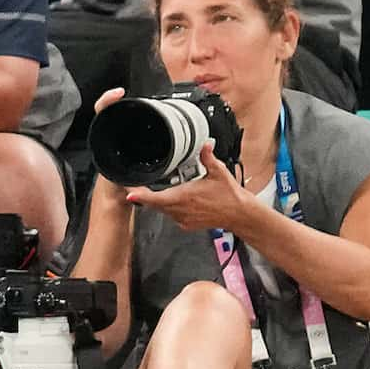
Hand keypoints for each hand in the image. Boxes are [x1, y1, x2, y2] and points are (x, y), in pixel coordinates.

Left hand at [124, 140, 253, 232]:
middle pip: (154, 203)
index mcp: (185, 196)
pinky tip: (173, 199)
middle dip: (144, 194)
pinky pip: (171, 215)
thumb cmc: (230, 195)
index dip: (141, 195)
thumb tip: (204, 144)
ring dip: (157, 200)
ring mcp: (183, 219)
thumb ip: (208, 157)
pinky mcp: (186, 224)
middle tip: (136, 184)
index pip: (156, 198)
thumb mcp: (218, 172)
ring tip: (154, 189)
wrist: (240, 214)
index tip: (129, 192)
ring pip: (161, 209)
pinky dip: (168, 207)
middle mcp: (181, 210)